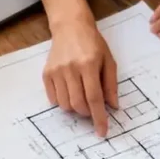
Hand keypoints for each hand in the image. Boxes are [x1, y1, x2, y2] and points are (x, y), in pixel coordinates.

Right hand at [43, 16, 118, 136]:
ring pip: (65, 104)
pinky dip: (63, 101)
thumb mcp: (108, 60)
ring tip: (81, 95)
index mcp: (88, 64)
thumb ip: (111, 84)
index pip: (94, 98)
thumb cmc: (93, 43)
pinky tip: (70, 90)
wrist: (70, 27)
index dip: (99, 117)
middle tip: (93, 107)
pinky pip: (54, 98)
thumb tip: (113, 106)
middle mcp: (70, 69)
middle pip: (78, 104)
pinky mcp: (46, 73)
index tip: (102, 131)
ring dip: (75, 108)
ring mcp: (56, 71)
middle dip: (88, 113)